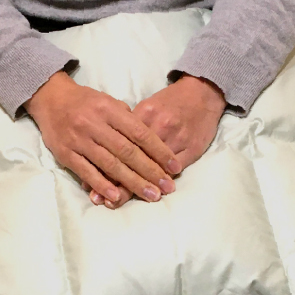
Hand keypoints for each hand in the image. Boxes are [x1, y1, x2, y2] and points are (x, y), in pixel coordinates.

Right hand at [25, 71, 180, 205]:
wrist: (50, 98)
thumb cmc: (85, 102)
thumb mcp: (108, 101)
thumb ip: (127, 119)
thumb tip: (150, 141)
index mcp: (109, 110)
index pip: (140, 133)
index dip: (160, 151)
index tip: (175, 167)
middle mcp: (95, 124)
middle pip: (128, 152)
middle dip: (150, 171)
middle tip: (167, 187)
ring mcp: (79, 140)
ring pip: (110, 164)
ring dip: (132, 182)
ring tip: (150, 195)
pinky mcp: (66, 153)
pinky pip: (86, 172)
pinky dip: (102, 185)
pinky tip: (116, 196)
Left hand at [90, 75, 225, 207]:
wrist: (203, 93)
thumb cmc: (172, 102)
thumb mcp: (148, 107)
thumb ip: (128, 124)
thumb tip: (104, 145)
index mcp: (144, 113)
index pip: (119, 142)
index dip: (103, 162)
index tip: (90, 182)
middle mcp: (158, 126)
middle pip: (131, 157)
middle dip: (113, 180)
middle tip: (99, 199)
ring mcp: (176, 138)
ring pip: (150, 167)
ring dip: (133, 186)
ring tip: (117, 202)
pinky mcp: (191, 148)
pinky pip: (172, 170)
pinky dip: (159, 182)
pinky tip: (151, 193)